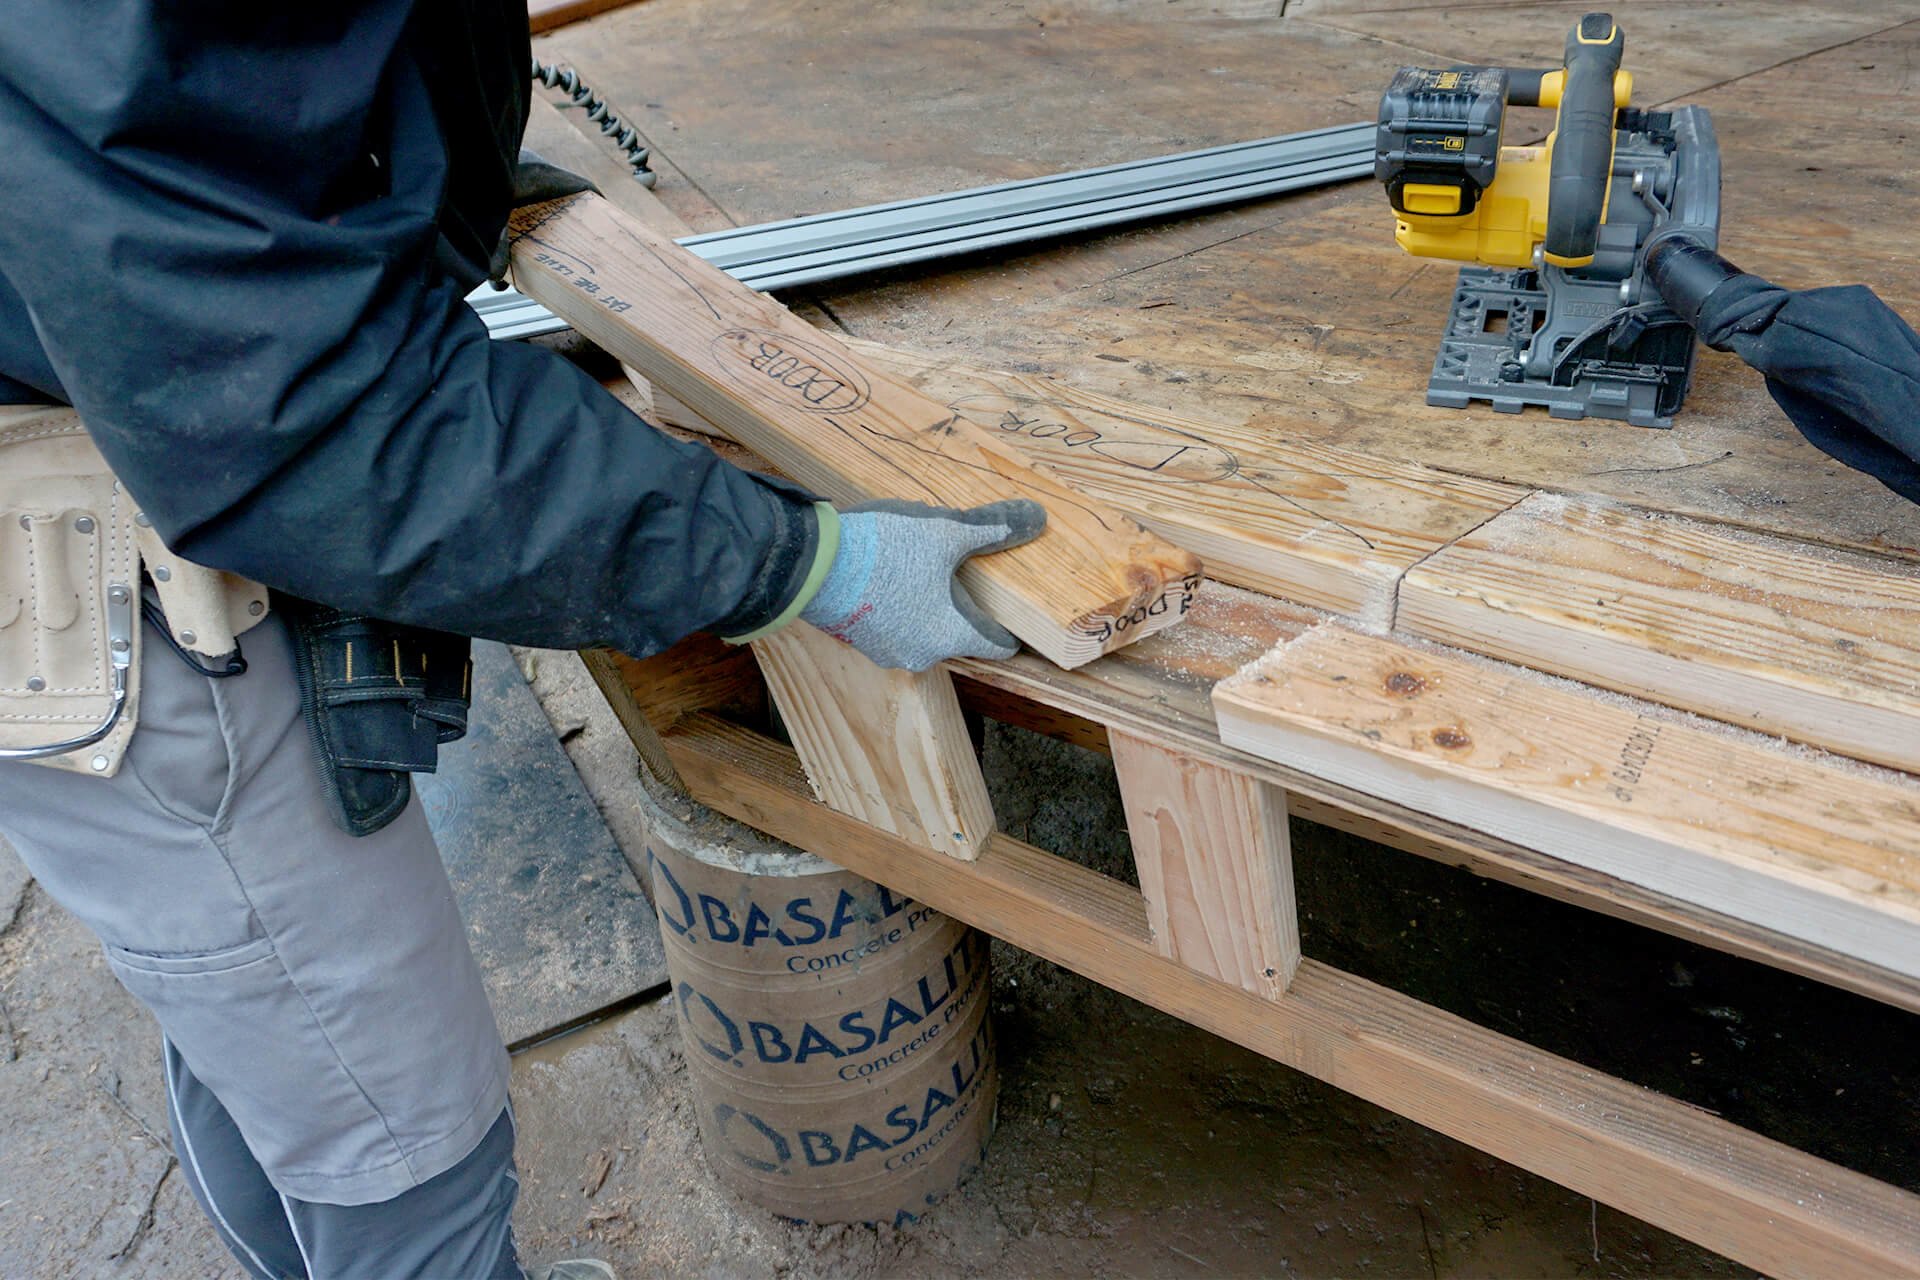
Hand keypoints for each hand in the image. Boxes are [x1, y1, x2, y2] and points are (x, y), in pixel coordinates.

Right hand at [798, 498, 1045, 670]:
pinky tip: (892, 577)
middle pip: (959, 634)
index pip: (997, 645)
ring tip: (925, 572)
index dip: (1010, 629)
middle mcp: (923, 654)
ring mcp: (887, 651)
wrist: (812, 564)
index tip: (1016, 617)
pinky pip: (893, 627)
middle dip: (963, 608)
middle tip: (967, 577)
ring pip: (923, 630)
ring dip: (928, 608)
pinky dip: (899, 608)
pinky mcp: (859, 640)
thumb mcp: (946, 531)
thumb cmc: (885, 550)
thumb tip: (1037, 518)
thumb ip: (993, 527)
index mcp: (952, 636)